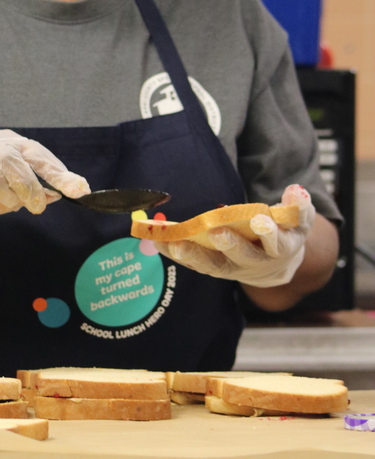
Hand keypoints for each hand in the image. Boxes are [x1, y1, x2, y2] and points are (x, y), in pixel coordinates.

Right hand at [0, 129, 89, 249]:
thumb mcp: (16, 197)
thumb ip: (35, 194)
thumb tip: (56, 195)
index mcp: (17, 148)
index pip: (40, 158)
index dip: (59, 173)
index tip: (78, 190)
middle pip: (13, 157)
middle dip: (28, 183)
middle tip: (37, 206)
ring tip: (9, 203)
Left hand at [156, 185, 315, 287]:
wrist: (276, 265)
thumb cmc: (286, 233)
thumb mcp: (299, 220)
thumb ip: (299, 206)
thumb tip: (295, 190)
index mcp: (280, 249)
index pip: (276, 243)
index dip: (269, 233)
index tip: (262, 221)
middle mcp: (255, 263)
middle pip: (242, 257)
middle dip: (230, 245)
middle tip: (216, 232)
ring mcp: (233, 268)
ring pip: (213, 266)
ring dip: (193, 254)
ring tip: (175, 243)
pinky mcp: (214, 268)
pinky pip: (193, 263)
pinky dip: (176, 254)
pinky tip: (158, 241)